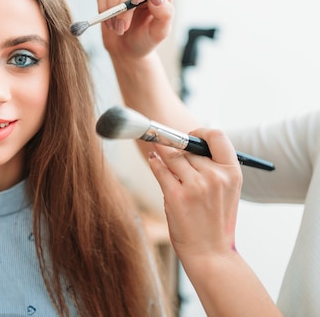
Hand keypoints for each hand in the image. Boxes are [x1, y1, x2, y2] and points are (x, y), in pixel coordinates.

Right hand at [97, 0, 174, 61]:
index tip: (137, 0)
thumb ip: (164, 13)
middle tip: (123, 29)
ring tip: (119, 29)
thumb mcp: (160, 32)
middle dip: (124, 10)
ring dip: (113, 11)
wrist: (127, 49)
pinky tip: (110, 24)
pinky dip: (103, 11)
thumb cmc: (146, 39)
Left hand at [146, 128, 242, 264]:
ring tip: (160, 156)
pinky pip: (159, 169)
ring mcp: (195, 186)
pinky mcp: (175, 195)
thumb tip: (190, 143)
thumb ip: (213, 167)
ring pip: (173, 157)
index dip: (200, 132)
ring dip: (165, 156)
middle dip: (180, 151)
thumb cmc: (215, 221)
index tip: (190, 135)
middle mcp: (215, 177)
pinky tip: (153, 159)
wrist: (210, 252)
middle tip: (173, 156)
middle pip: (189, 148)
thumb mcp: (226, 191)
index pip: (217, 136)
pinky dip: (154, 162)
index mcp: (232, 173)